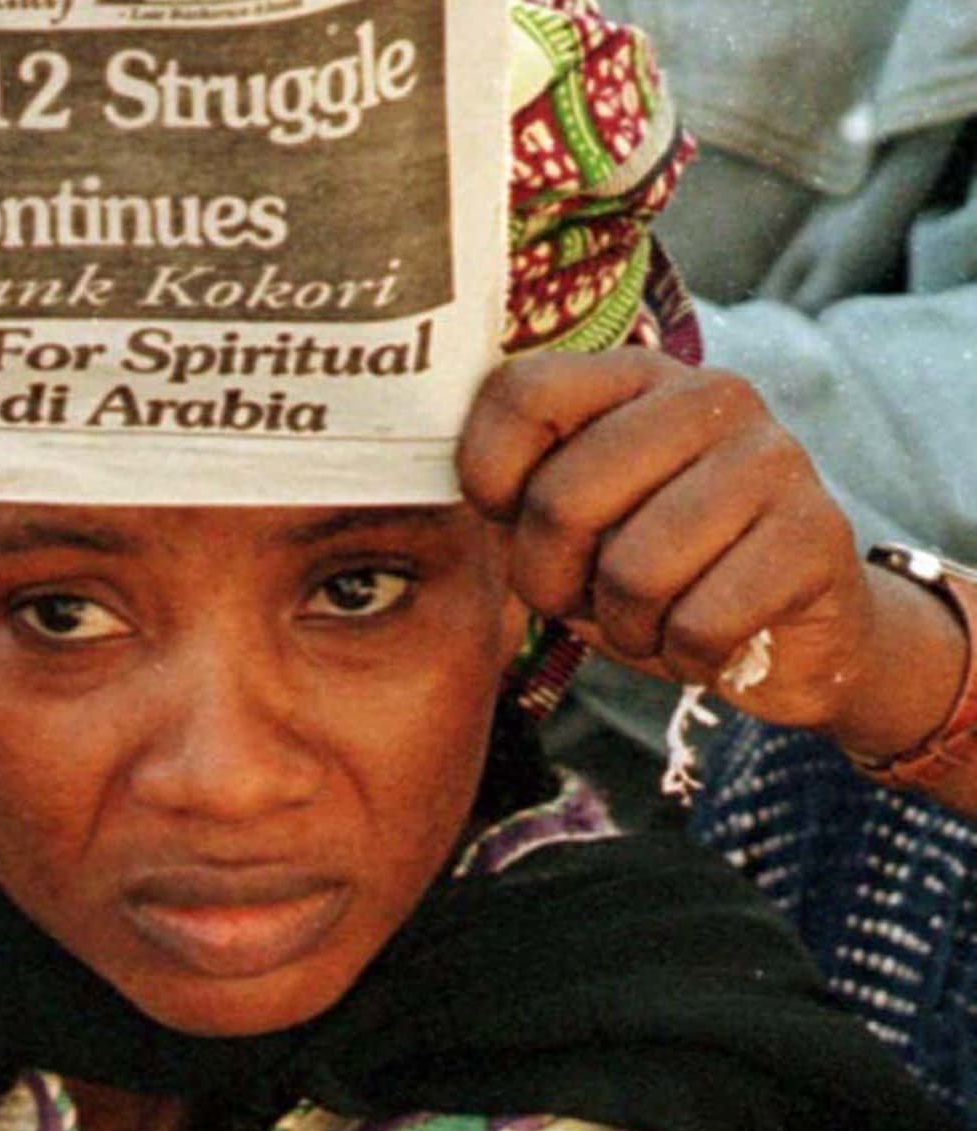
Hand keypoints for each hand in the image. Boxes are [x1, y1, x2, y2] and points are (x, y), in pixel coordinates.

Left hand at [456, 348, 957, 751]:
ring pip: (633, 570)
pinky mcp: (817, 535)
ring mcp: (772, 459)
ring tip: (657, 616)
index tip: (507, 519)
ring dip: (627, 626)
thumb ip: (512, 490)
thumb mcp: (571, 526)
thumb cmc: (660, 574)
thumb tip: (412, 483)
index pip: (521, 395)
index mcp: (633, 378)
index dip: (489, 479)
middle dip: (553, 580)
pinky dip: (689, 654)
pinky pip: (701, 621)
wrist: (794, 634)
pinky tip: (712, 638)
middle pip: (563, 498)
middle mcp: (707, 398)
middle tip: (588, 596)